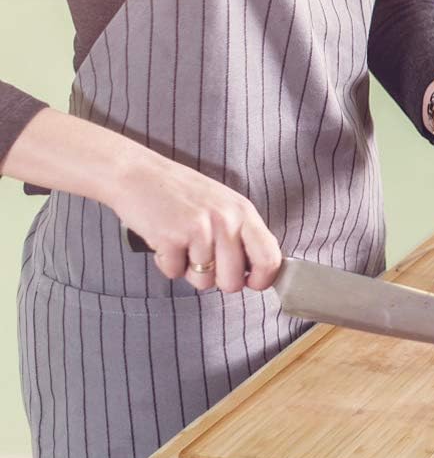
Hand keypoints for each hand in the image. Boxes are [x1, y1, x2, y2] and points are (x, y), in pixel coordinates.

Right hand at [107, 150, 282, 294]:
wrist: (139, 174)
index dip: (263, 280)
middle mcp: (227, 220)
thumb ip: (241, 234)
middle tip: (203, 261)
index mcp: (244, 212)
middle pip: (233, 281)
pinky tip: (164, 240)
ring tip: (181, 243)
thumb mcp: (223, 205)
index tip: (251, 283)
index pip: (270, 258)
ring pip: (203, 281)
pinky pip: (174, 273)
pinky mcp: (172, 238)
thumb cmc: (181, 192)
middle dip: (217, 280)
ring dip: (188, 270)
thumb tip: (256, 271)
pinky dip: (166, 263)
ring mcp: (200, 229)